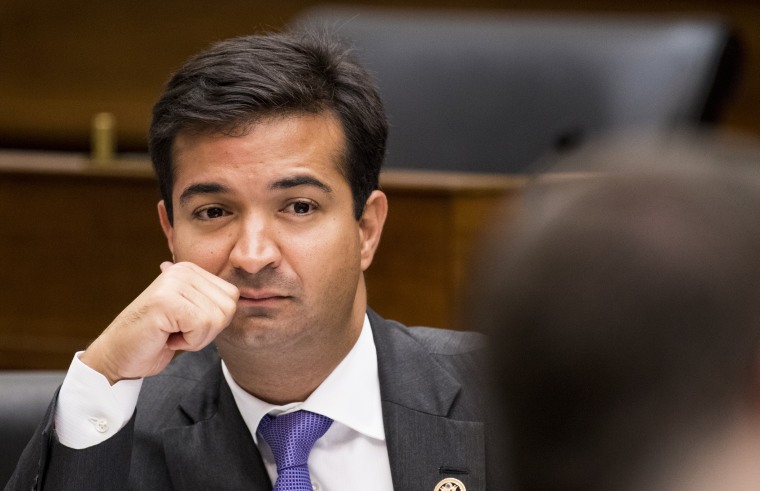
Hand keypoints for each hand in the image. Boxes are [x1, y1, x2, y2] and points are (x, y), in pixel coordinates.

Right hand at [80, 261, 238, 383]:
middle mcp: (182, 271)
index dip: (215, 321)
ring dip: (197, 337)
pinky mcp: (166, 302)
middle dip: (208, 330)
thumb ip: (209, 301)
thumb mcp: (190, 314)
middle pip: (228, 307)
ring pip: (216, 318)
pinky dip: (188, 341)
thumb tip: (239, 294)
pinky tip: (166, 337)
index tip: (187, 324)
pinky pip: (202, 326)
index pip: (232, 297)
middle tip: (179, 331)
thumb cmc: (156, 338)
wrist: (118, 355)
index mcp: (190, 270)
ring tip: (171, 333)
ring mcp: (173, 284)